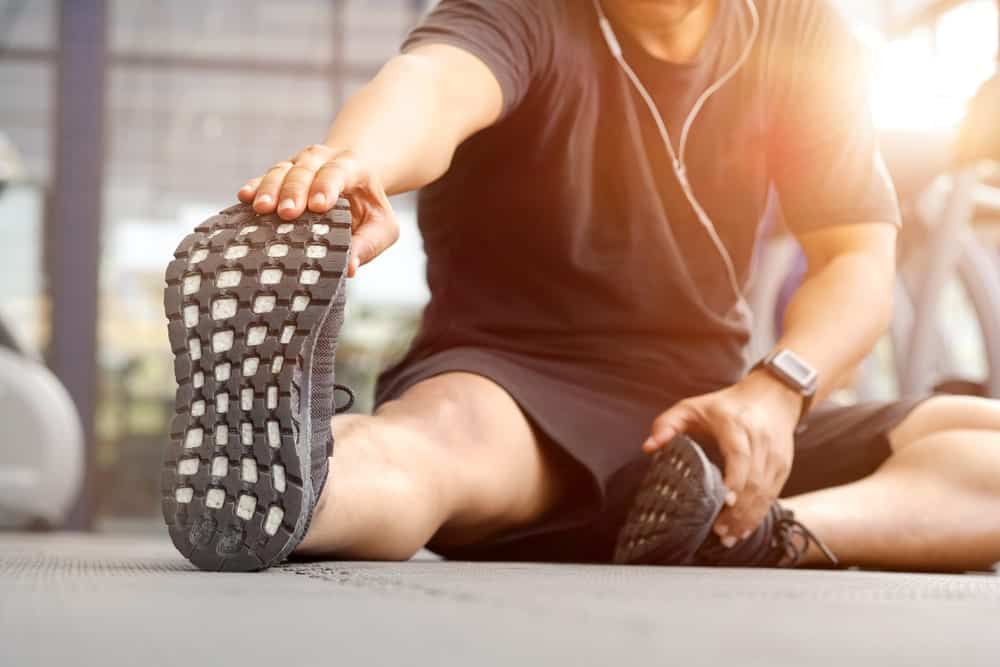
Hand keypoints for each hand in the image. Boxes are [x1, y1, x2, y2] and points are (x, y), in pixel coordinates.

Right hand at [237, 144, 397, 276]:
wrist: (356, 183)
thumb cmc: (369, 209)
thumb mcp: (382, 227)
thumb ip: (369, 244)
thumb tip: (350, 268)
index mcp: (353, 167)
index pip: (339, 171)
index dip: (327, 185)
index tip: (319, 206)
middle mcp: (323, 159)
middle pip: (306, 168)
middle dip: (295, 190)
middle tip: (287, 213)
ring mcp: (299, 164)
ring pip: (282, 169)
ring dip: (271, 188)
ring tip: (262, 209)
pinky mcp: (281, 174)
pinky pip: (265, 176)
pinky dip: (255, 185)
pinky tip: (244, 197)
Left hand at [644, 371, 801, 544]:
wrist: (772, 396)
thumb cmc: (726, 405)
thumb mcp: (692, 407)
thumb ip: (667, 424)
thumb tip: (648, 447)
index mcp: (736, 426)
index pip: (740, 455)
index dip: (735, 479)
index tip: (725, 501)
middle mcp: (760, 441)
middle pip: (754, 480)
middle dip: (738, 510)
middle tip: (719, 531)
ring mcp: (775, 456)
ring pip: (766, 492)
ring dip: (748, 517)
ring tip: (729, 536)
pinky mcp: (783, 467)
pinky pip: (773, 495)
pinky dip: (759, 514)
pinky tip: (744, 529)